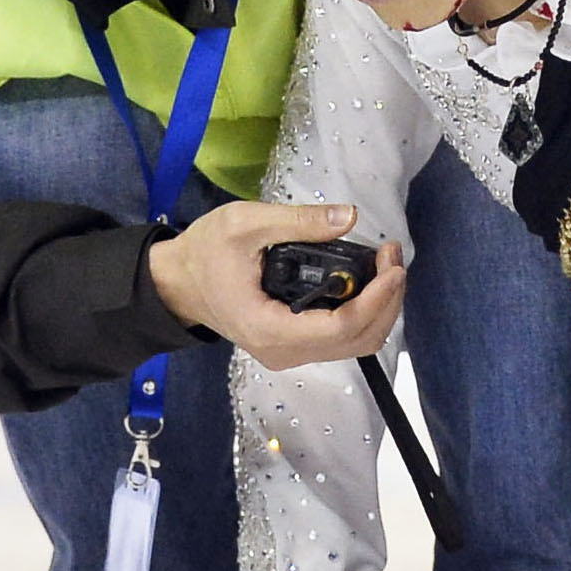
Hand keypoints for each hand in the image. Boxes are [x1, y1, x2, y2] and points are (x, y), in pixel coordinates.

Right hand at [148, 203, 405, 370]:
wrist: (177, 283)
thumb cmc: (205, 252)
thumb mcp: (244, 224)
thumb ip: (298, 221)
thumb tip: (348, 217)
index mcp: (270, 329)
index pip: (343, 326)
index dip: (378, 297)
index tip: (393, 263)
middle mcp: (285, 352)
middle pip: (359, 340)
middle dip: (387, 299)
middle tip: (392, 255)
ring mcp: (291, 353)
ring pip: (357, 342)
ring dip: (381, 305)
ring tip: (385, 263)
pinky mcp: (296, 345)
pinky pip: (343, 338)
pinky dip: (365, 311)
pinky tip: (368, 279)